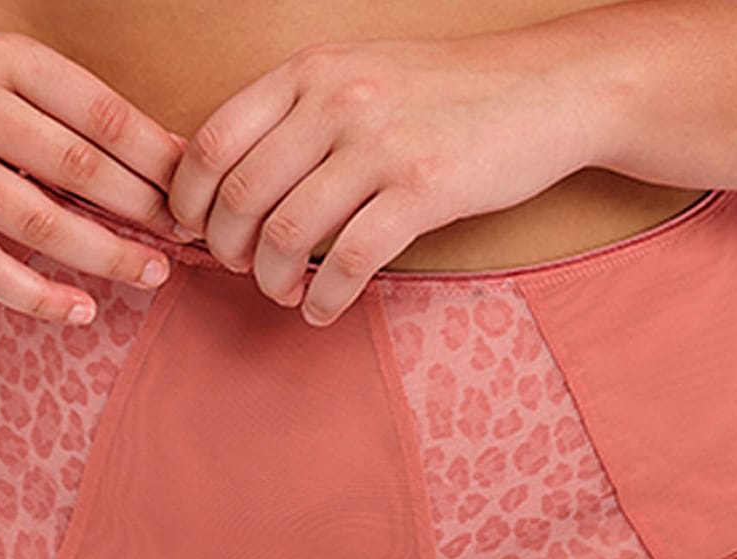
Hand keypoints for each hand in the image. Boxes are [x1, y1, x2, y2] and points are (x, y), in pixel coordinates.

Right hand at [0, 30, 190, 323]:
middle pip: (79, 170)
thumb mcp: (15, 81)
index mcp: (7, 61)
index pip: (102, 114)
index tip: (194, 193)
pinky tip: (82, 310)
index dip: (157, 160)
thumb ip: (80, 114)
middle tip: (184, 239)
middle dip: (142, 210)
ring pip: (39, 224)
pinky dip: (40, 297)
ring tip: (152, 273)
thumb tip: (176, 159)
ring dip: (106, 255)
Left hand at [167, 32, 598, 324]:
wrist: (547, 88)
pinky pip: (349, 262)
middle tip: (241, 269)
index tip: (192, 231)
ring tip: (283, 292)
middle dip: (228, 248)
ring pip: (288, 233)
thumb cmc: (447, 91)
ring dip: (273, 279)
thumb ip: (299, 113)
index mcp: (311, 71)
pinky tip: (322, 310)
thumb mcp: (360, 73)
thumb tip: (234, 179)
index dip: (189, 199)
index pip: (214, 141)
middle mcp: (338, 101)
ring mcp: (381, 145)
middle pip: (242, 195)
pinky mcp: (424, 190)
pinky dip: (325, 299)